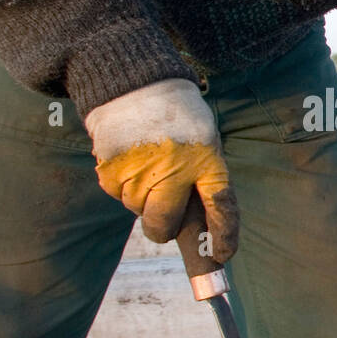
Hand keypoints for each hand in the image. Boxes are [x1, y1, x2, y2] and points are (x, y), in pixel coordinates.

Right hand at [85, 78, 238, 262]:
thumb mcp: (204, 140)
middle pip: (164, 222)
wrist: (137, 83)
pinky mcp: (112, 168)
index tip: (223, 254)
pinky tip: (130, 159)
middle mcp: (174, 166)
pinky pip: (117, 195)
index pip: (220, 204)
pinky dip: (122, 185)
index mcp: (205, 158)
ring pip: (137, 209)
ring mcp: (141, 168)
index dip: (224, 233)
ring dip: (141, 199)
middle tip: (162, 222)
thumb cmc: (177, 119)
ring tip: (146, 165)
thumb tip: (198, 228)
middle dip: (162, 229)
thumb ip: (203, 177)